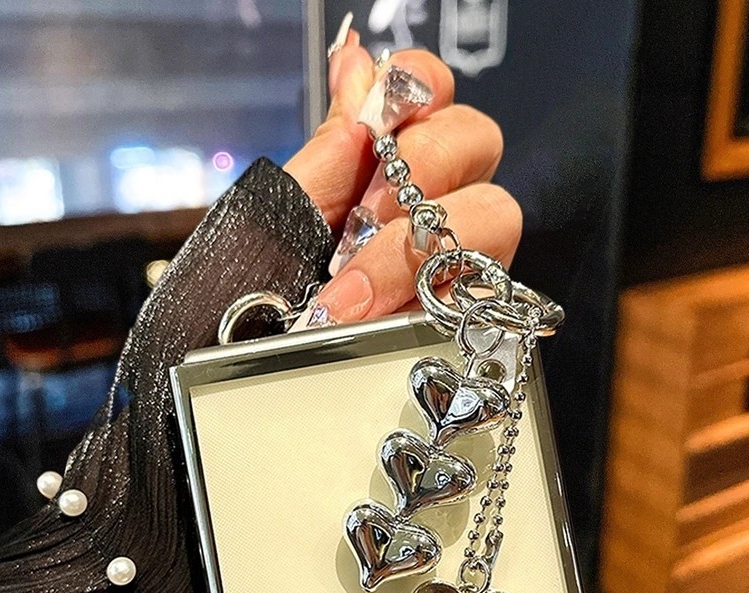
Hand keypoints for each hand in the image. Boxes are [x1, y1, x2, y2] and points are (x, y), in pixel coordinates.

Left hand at [284, 33, 521, 323]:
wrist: (250, 376)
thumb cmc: (259, 295)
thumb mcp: (284, 219)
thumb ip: (327, 152)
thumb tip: (357, 59)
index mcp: (384, 165)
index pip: (430, 89)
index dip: (415, 89)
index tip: (370, 133)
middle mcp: (431, 202)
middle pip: (477, 138)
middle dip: (421, 169)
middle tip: (363, 220)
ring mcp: (460, 259)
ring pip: (498, 213)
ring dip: (427, 245)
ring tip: (358, 295)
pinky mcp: (472, 318)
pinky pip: (490, 296)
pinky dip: (441, 303)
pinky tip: (397, 318)